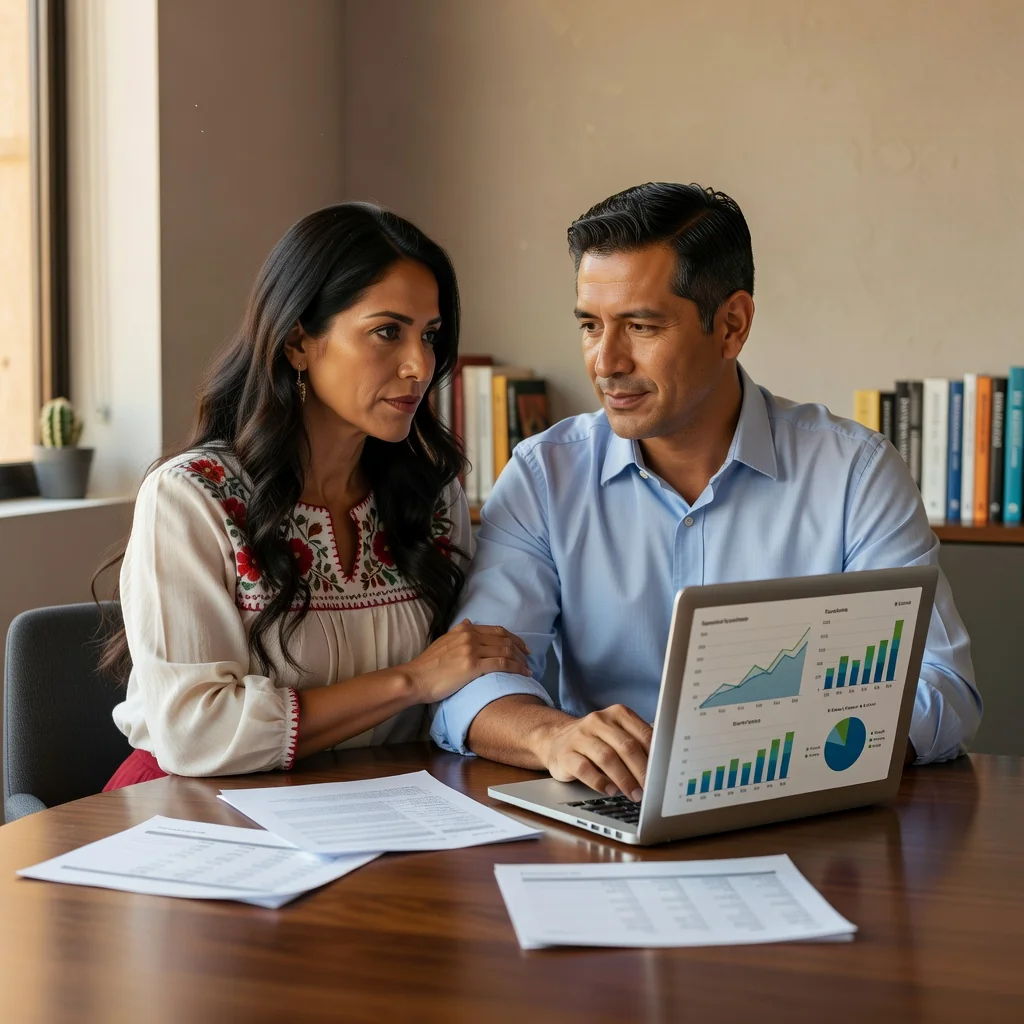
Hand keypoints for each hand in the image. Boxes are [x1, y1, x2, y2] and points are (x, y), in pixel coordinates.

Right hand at [405, 620, 531, 702]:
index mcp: (464, 630)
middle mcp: (470, 636)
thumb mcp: (443, 641)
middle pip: (504, 640)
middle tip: (529, 659)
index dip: (513, 638)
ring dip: (520, 660)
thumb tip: (468, 622)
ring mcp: (472, 650)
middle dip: (520, 650)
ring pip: (506, 651)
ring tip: (528, 669)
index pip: (496, 631)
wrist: (416, 678)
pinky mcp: (472, 666)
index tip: (523, 647)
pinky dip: (516, 668)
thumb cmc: (428, 665)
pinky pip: (501, 664)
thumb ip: (458, 632)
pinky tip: (522, 674)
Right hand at [540, 704, 652, 802]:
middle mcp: (598, 721)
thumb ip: (637, 744)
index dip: (656, 757)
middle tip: (651, 790)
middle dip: (642, 771)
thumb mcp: (617, 735)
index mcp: (617, 714)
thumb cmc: (595, 741)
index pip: (643, 734)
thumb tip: (661, 767)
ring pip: (607, 757)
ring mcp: (580, 736)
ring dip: (624, 779)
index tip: (663, 775)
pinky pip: (584, 768)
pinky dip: (599, 782)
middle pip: (626, 746)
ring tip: (634, 794)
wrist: (555, 739)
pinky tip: (609, 791)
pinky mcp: (565, 753)